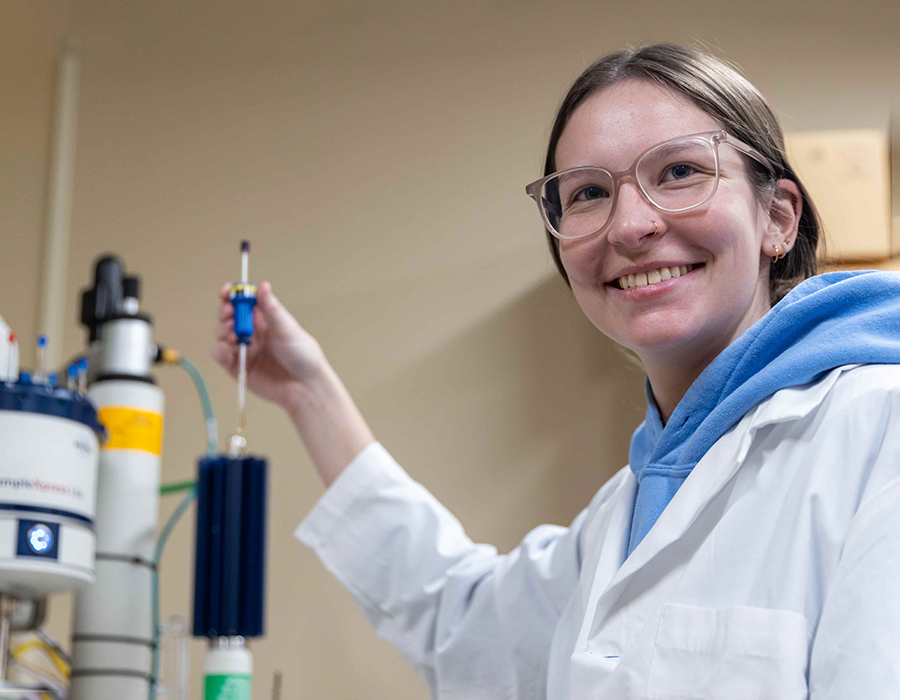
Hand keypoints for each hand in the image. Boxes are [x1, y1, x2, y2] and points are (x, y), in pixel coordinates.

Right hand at [213, 281, 326, 411]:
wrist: (305, 387)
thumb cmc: (303, 356)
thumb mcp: (287, 329)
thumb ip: (272, 309)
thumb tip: (263, 285)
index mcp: (265, 320)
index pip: (244, 302)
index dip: (233, 295)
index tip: (227, 291)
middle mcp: (252, 333)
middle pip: (229, 317)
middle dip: (226, 312)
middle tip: (229, 312)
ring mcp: (244, 350)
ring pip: (222, 334)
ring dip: (222, 330)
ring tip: (233, 333)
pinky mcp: (238, 368)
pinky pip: (220, 355)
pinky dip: (219, 349)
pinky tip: (228, 347)